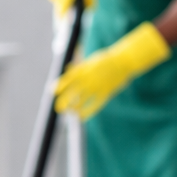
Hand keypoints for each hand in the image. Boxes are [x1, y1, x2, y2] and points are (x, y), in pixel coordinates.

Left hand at [55, 22, 170, 118]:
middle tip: (59, 108)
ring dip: (74, 108)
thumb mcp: (90, 60)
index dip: (58, 87)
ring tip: (70, 112)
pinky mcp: (106, 93)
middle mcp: (87, 80)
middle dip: (63, 102)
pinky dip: (87, 113)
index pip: (65, 81)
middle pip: (70, 94)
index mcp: (82, 70)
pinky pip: (94, 106)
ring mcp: (96, 87)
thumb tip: (68, 69)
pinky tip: (81, 117)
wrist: (124, 60)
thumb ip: (79, 67)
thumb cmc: (107, 59)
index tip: (53, 92)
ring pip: (81, 102)